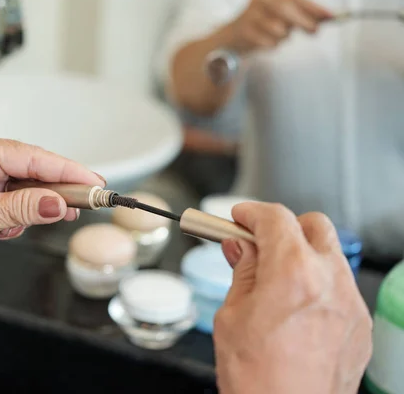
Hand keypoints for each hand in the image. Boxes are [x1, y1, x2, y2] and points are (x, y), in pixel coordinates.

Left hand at [0, 130, 104, 281]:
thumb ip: (25, 207)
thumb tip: (59, 203)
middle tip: (82, 204)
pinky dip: (15, 214)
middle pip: (31, 169)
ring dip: (32, 206)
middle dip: (54, 191)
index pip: (35, 157)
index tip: (95, 182)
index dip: (70, 171)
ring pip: (21, 186)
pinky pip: (6, 199)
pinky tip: (9, 227)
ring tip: (38, 221)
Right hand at [215, 203, 371, 393]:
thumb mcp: (232, 316)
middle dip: (284, 226)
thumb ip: (241, 272)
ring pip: (331, 255)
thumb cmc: (257, 379)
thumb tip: (239, 248)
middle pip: (313, 225)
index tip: (239, 219)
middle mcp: (330, 281)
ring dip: (303, 255)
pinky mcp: (359, 327)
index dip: (251, 213)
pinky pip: (341, 288)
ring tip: (276, 280)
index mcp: (293, 273)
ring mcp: (350, 305)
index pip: (275, 218)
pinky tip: (296, 308)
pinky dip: (318, 284)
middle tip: (258, 244)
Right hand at [227, 0, 332, 53]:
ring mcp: (251, 15)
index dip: (314, 8)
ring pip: (279, 29)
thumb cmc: (266, 21)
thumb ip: (307, 13)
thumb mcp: (286, 12)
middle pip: (286, 10)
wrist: (235, 35)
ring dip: (284, 36)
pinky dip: (273, 44)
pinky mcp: (245, 32)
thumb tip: (330, 17)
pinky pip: (269, 42)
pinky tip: (266, 40)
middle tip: (315, 32)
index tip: (331, 17)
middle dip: (304, 22)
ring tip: (279, 34)